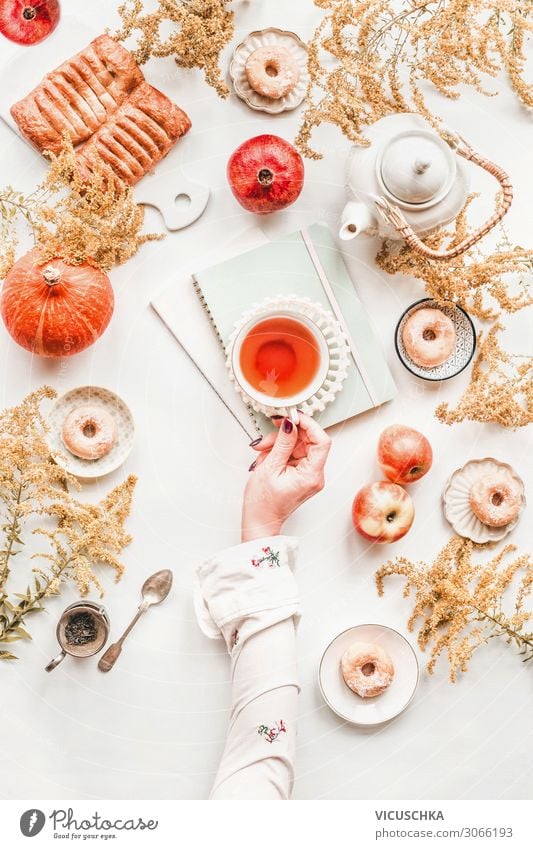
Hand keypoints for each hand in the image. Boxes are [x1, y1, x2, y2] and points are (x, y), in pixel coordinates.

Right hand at [241, 413, 331, 541]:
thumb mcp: (270, 468)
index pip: (322, 441)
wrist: (260, 521)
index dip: (308, 425)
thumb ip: (282, 443)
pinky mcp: (300, 474)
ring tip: (262, 453)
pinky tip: (266, 459)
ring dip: (278, 445)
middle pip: (307, 441)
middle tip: (268, 438)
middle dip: (286, 436)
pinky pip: (293, 454)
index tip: (292, 417)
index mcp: (312, 475)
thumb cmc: (263, 503)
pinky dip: (278, 452)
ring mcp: (308, 474)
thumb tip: (290, 424)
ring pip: (297, 446)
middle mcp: (315, 475)